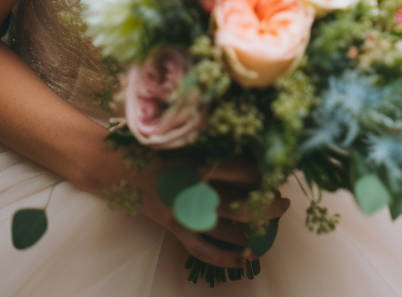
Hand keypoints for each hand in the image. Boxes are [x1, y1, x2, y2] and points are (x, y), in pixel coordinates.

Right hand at [121, 155, 290, 269]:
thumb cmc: (158, 146)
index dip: (265, 174)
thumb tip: (254, 149)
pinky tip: (245, 260)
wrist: (117, 167)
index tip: (281, 172)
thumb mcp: (189, 140)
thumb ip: (218, 146)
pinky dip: (224, 257)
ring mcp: (182, 214)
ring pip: (223, 229)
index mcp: (199, 163)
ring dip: (250, 232)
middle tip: (284, 204)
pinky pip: (202, 249)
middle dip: (265, 207)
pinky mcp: (174, 228)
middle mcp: (192, 191)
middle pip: (237, 204)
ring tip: (270, 230)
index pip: (243, 172)